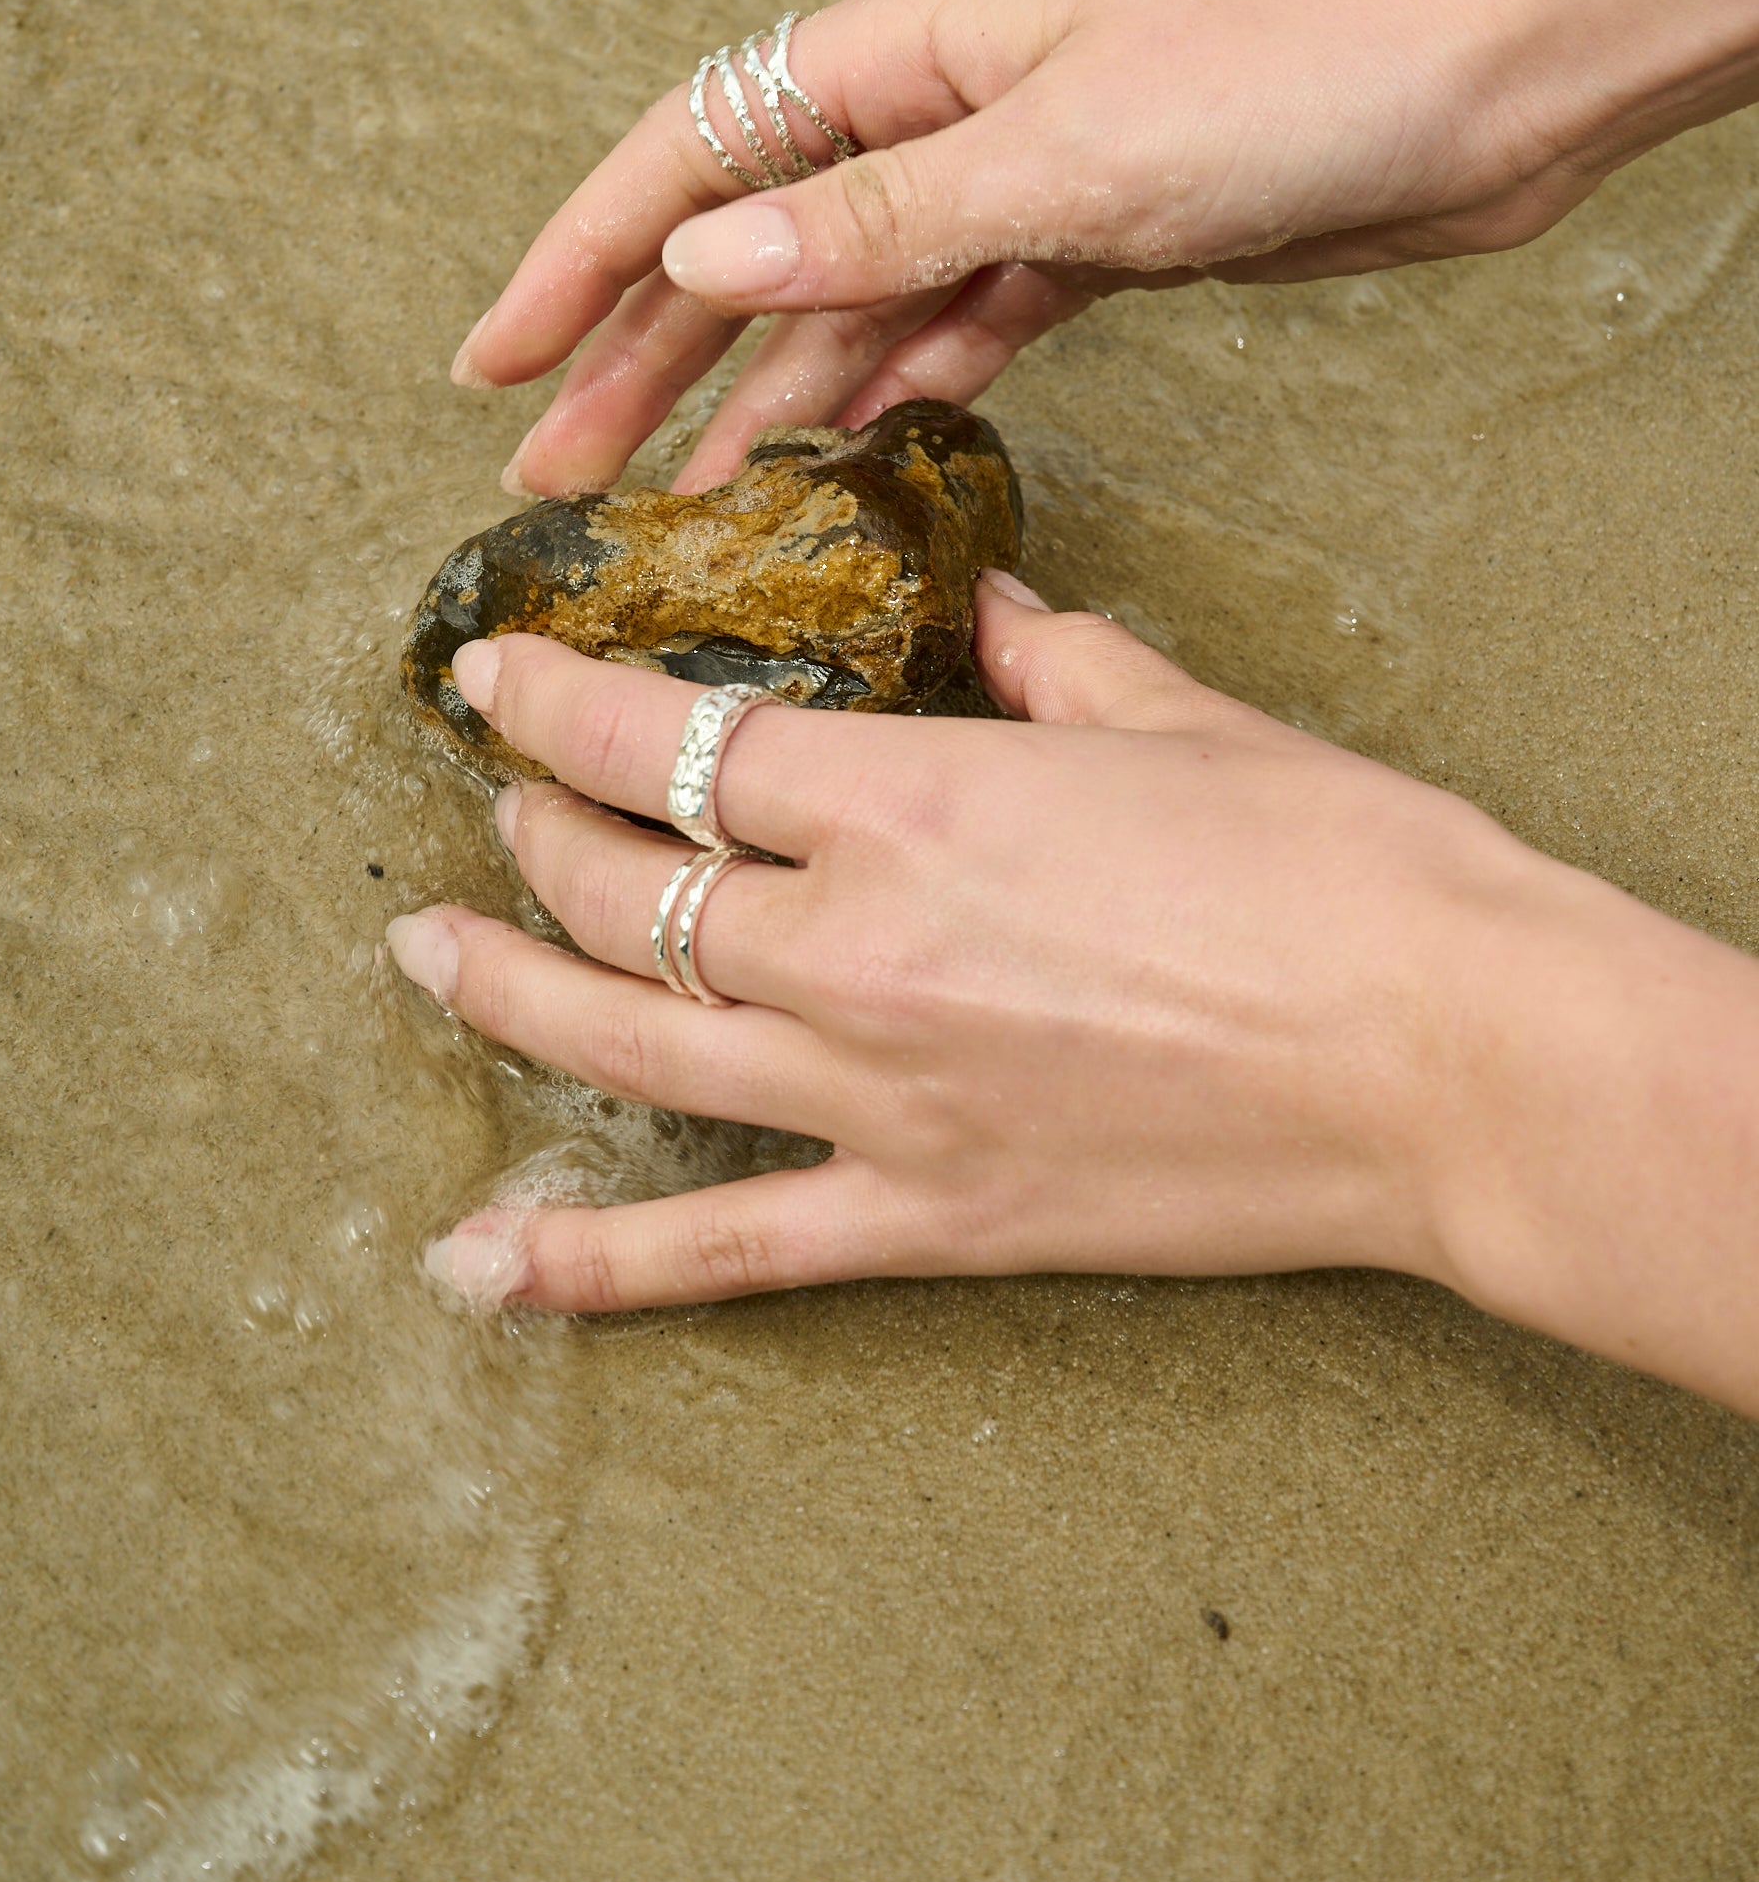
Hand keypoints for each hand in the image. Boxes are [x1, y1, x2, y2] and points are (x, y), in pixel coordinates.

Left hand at [386, 575, 1536, 1315]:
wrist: (1452, 1058)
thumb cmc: (1337, 867)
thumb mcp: (1176, 713)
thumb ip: (1046, 659)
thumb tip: (986, 614)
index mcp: (908, 803)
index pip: (671, 743)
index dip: (559, 703)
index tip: (498, 676)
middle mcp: (853, 951)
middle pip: (629, 888)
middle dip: (536, 831)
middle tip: (499, 801)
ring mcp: (877, 1097)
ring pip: (631, 1043)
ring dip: (508, 991)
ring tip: (428, 953)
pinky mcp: (931, 1219)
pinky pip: (726, 1250)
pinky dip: (590, 1263)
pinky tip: (478, 1266)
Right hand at [454, 0, 1608, 497]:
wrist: (1488, 82)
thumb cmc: (1291, 70)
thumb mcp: (1064, 153)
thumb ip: (880, 219)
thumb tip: (701, 252)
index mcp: (910, 41)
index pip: (693, 148)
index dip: (580, 256)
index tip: (493, 361)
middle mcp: (943, 101)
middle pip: (752, 238)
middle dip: (647, 356)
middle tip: (559, 476)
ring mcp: (1013, 175)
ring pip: (847, 301)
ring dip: (762, 398)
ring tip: (677, 507)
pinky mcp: (1087, 242)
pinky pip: (953, 328)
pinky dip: (893, 395)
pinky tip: (836, 465)